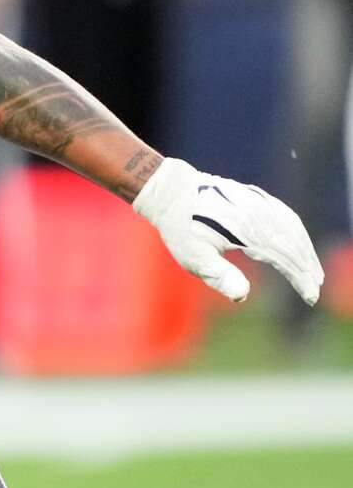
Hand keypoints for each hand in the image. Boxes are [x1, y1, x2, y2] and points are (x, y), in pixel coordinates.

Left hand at [133, 158, 323, 303]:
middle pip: (293, 243)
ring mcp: (259, 202)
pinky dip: (297, 231)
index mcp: (246, 231)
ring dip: (305, 249)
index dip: (298, 278)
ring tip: (312, 270)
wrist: (171, 191)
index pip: (283, 258)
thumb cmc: (181, 228)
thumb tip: (242, 296)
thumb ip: (219, 275)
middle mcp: (258, 214)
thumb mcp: (193, 256)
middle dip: (307, 266)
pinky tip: (298, 242)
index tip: (309, 296)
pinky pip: (285, 214)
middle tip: (315, 287)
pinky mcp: (256, 196)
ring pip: (292, 228)